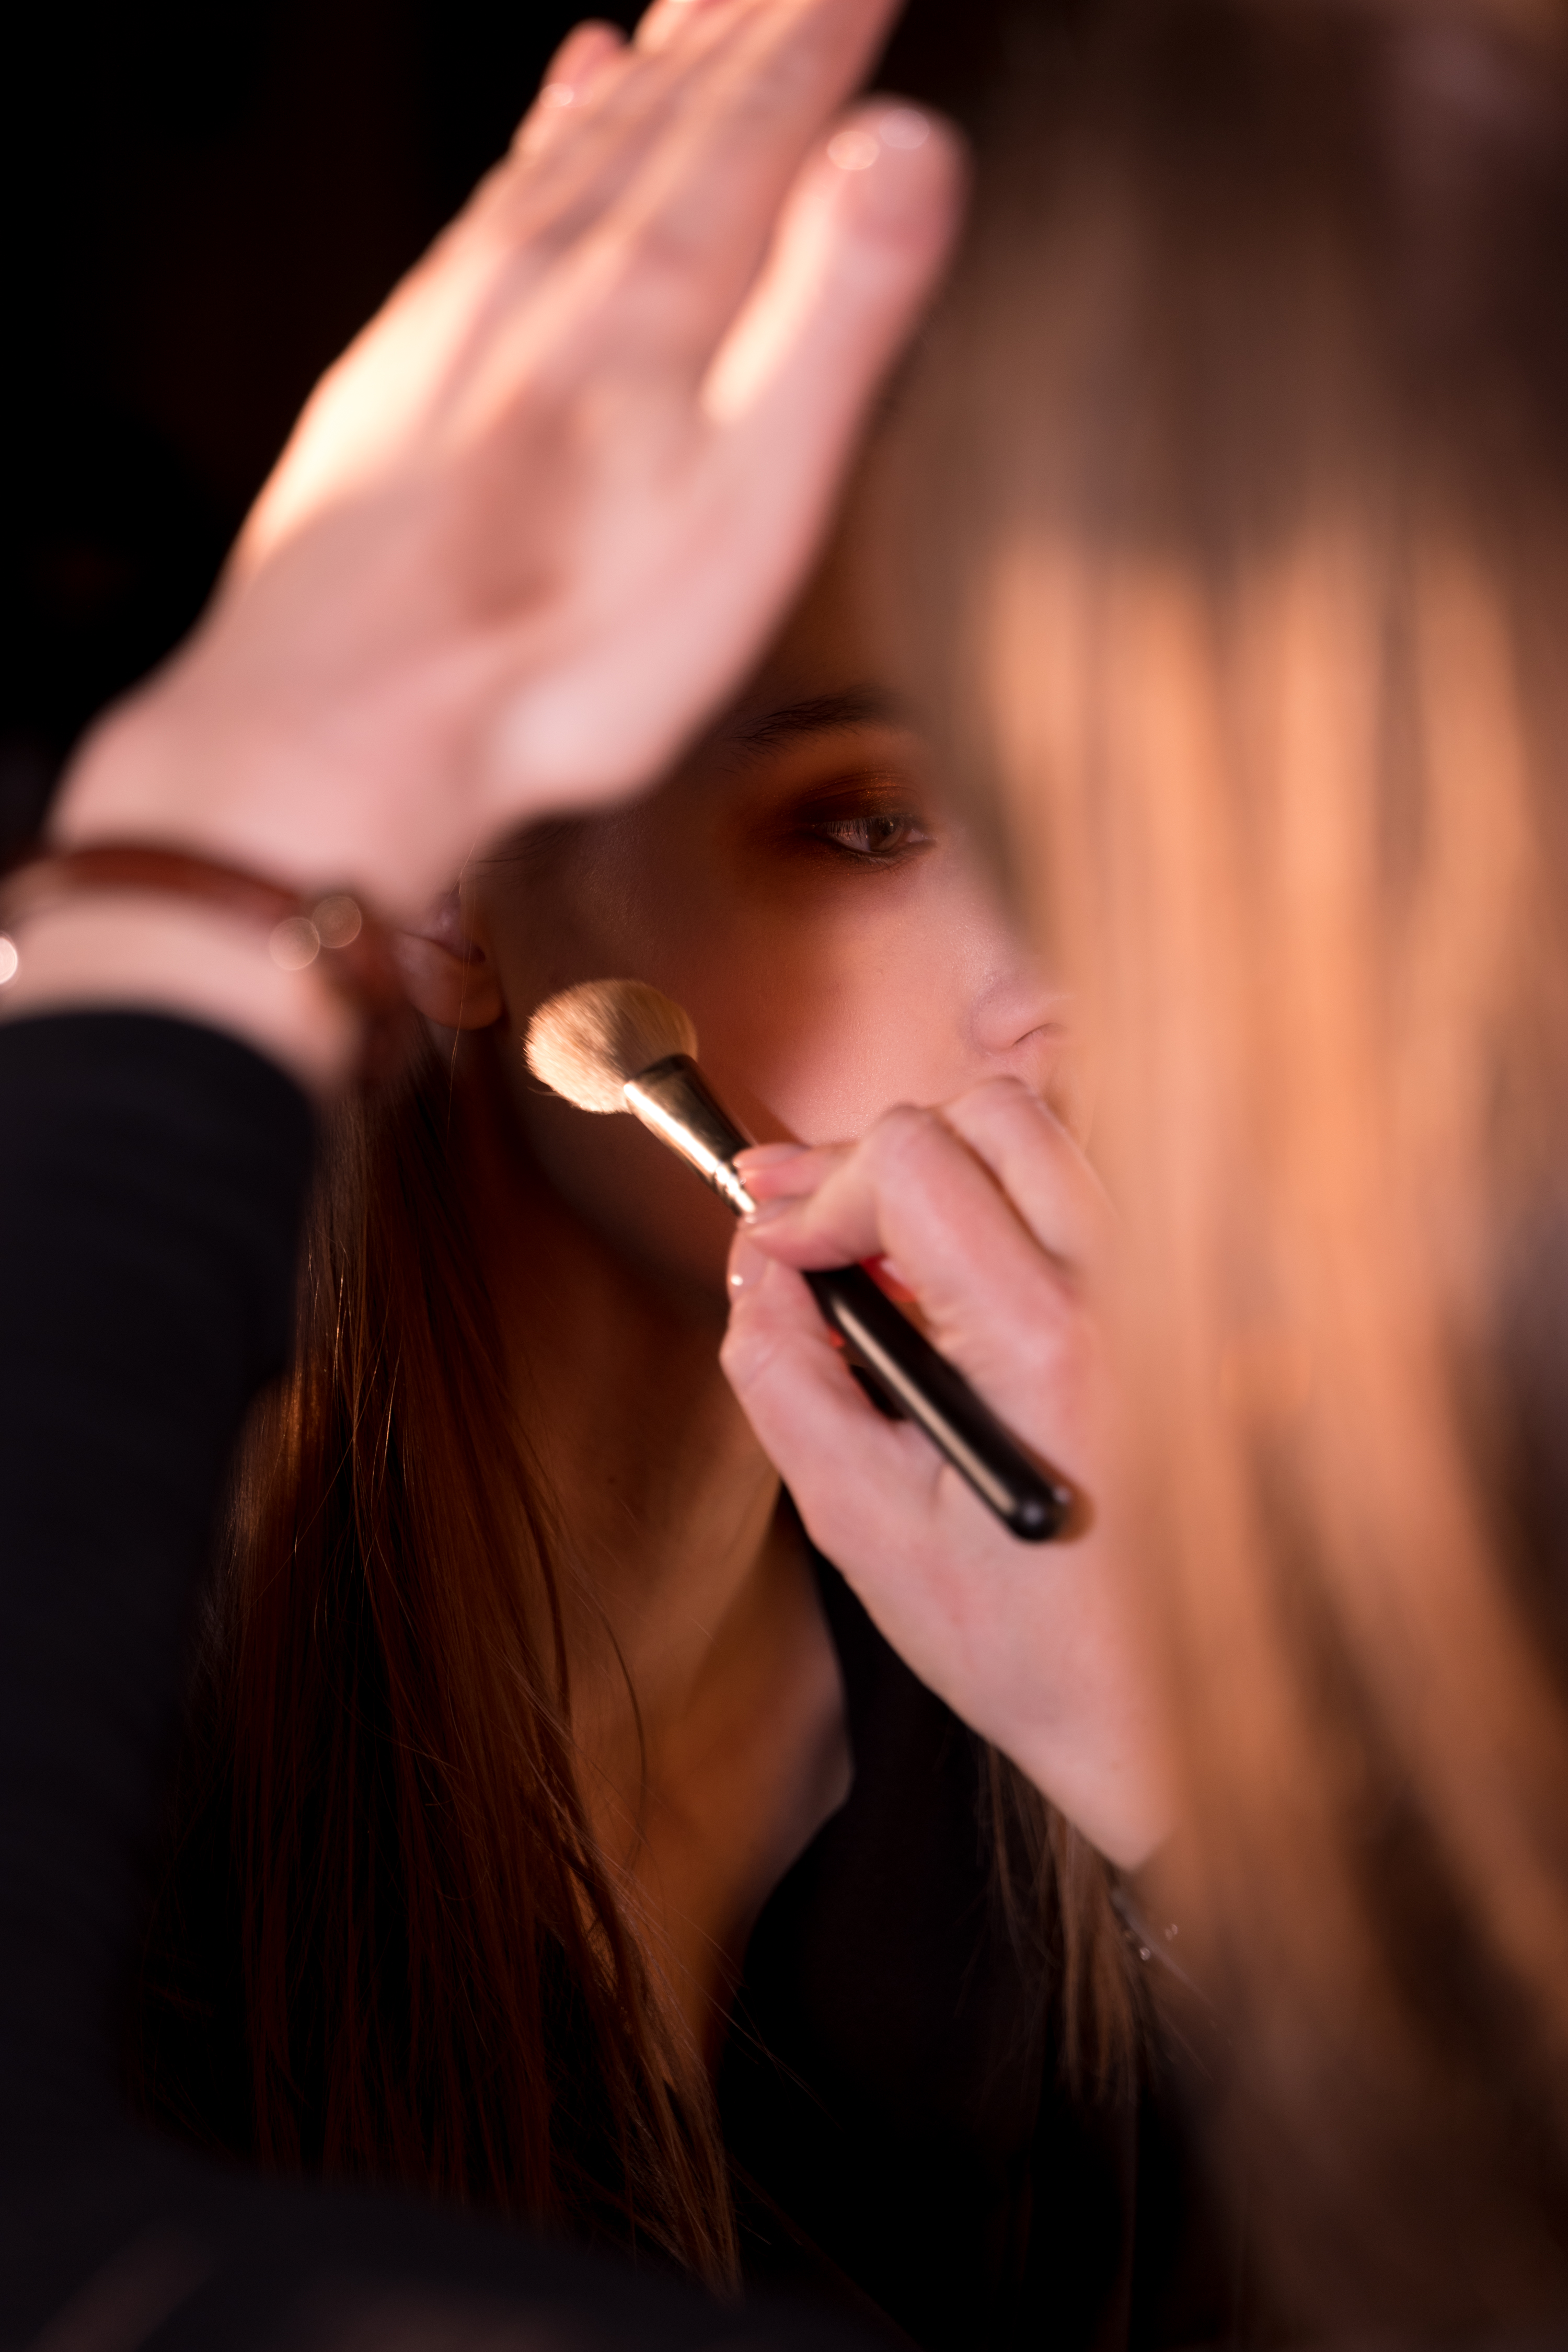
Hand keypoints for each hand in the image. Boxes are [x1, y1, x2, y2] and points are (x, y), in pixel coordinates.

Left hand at [53, 0, 961, 918]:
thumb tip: (903, 147)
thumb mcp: (746, 506)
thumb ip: (829, 321)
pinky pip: (503, 192)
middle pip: (679, 108)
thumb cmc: (558, 652)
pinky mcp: (413, 350)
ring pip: (591, 135)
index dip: (826, 32)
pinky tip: (569, 89)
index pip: (765, 120)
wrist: (346, 713)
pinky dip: (553, 122)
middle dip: (755, 23)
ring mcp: (474, 301)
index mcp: (658, 298)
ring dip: (661, 59)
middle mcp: (559, 269)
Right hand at [720, 1077, 1169, 1867]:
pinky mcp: (1194, 1313)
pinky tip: (965, 1297)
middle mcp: (1135, 1292)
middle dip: (882, 1162)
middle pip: (992, 1113)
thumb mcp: (856, 1518)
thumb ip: (783, 1369)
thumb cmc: (1022, 1642)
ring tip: (887, 1270)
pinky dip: (1011, 1218)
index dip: (819, 1192)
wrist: (1170, 1719)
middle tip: (815, 1235)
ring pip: (1049, 1146)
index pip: (916, 1158)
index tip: (778, 1256)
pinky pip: (1090, 1205)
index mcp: (1049, 1342)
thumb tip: (757, 1260)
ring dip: (950, 1182)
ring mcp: (1179, 1297)